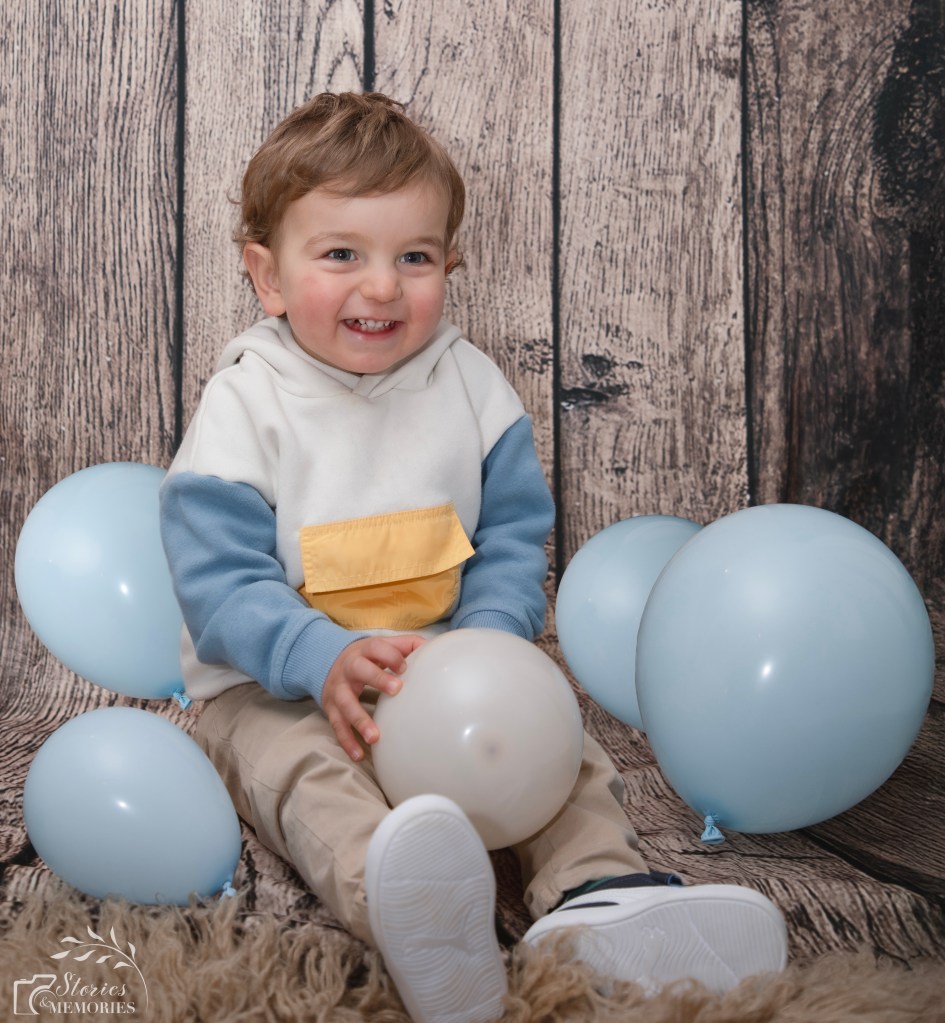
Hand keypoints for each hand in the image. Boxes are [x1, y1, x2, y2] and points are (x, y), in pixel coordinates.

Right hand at [322, 634, 425, 760]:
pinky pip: (337, 726)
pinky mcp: (331, 708)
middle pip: (359, 669)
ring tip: (374, 737)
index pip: (376, 647)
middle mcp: (349, 667)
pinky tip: (359, 754)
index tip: (404, 667)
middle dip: (376, 678)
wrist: (328, 662)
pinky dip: (347, 741)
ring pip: (345, 702)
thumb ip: (408, 646)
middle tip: (395, 690)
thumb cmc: (367, 657)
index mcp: (364, 651)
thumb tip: (433, 648)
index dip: (390, 655)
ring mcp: (338, 688)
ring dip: (359, 720)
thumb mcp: (383, 646)